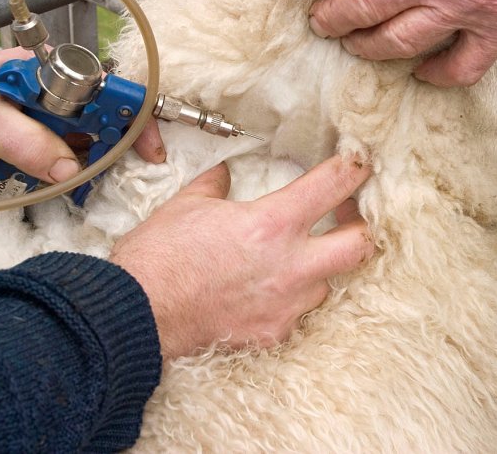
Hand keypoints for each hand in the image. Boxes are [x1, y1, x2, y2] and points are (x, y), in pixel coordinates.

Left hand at [0, 48, 165, 183]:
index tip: (147, 145)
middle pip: (98, 122)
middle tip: (116, 173)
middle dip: (111, 148)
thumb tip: (72, 168)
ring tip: (83, 185)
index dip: (130, 114)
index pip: (102, 89)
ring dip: (84, 168)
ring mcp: (35, 126)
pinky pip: (57, 166)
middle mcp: (45, 98)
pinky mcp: (24, 150)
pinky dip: (62, 180)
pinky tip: (56, 186)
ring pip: (79, 147)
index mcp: (42, 75)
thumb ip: (31, 143)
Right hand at [110, 154, 372, 358]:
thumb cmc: (159, 257)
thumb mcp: (187, 205)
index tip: (359, 163)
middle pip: (361, 245)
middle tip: (344, 217)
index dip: (355, 168)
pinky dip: (287, 300)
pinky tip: (264, 291)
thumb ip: (215, 185)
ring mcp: (285, 305)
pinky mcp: (271, 334)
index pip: (333, 187)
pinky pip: (295, 313)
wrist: (136, 314)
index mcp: (272, 224)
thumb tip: (224, 174)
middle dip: (360, 227)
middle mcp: (290, 266)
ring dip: (318, 268)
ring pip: (328, 284)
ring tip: (292, 259)